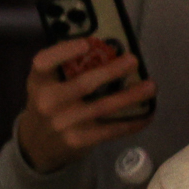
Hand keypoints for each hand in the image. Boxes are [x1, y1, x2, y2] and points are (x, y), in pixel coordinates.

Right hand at [15, 37, 156, 172]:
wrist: (38, 144)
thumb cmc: (49, 104)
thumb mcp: (47, 85)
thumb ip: (67, 70)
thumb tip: (111, 51)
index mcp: (38, 82)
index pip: (44, 62)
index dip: (64, 51)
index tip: (87, 43)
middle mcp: (47, 102)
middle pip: (83, 84)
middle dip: (111, 71)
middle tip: (133, 60)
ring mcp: (62, 124)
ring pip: (103, 107)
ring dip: (130, 96)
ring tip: (150, 86)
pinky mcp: (78, 141)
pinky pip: (110, 130)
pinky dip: (132, 122)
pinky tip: (146, 115)